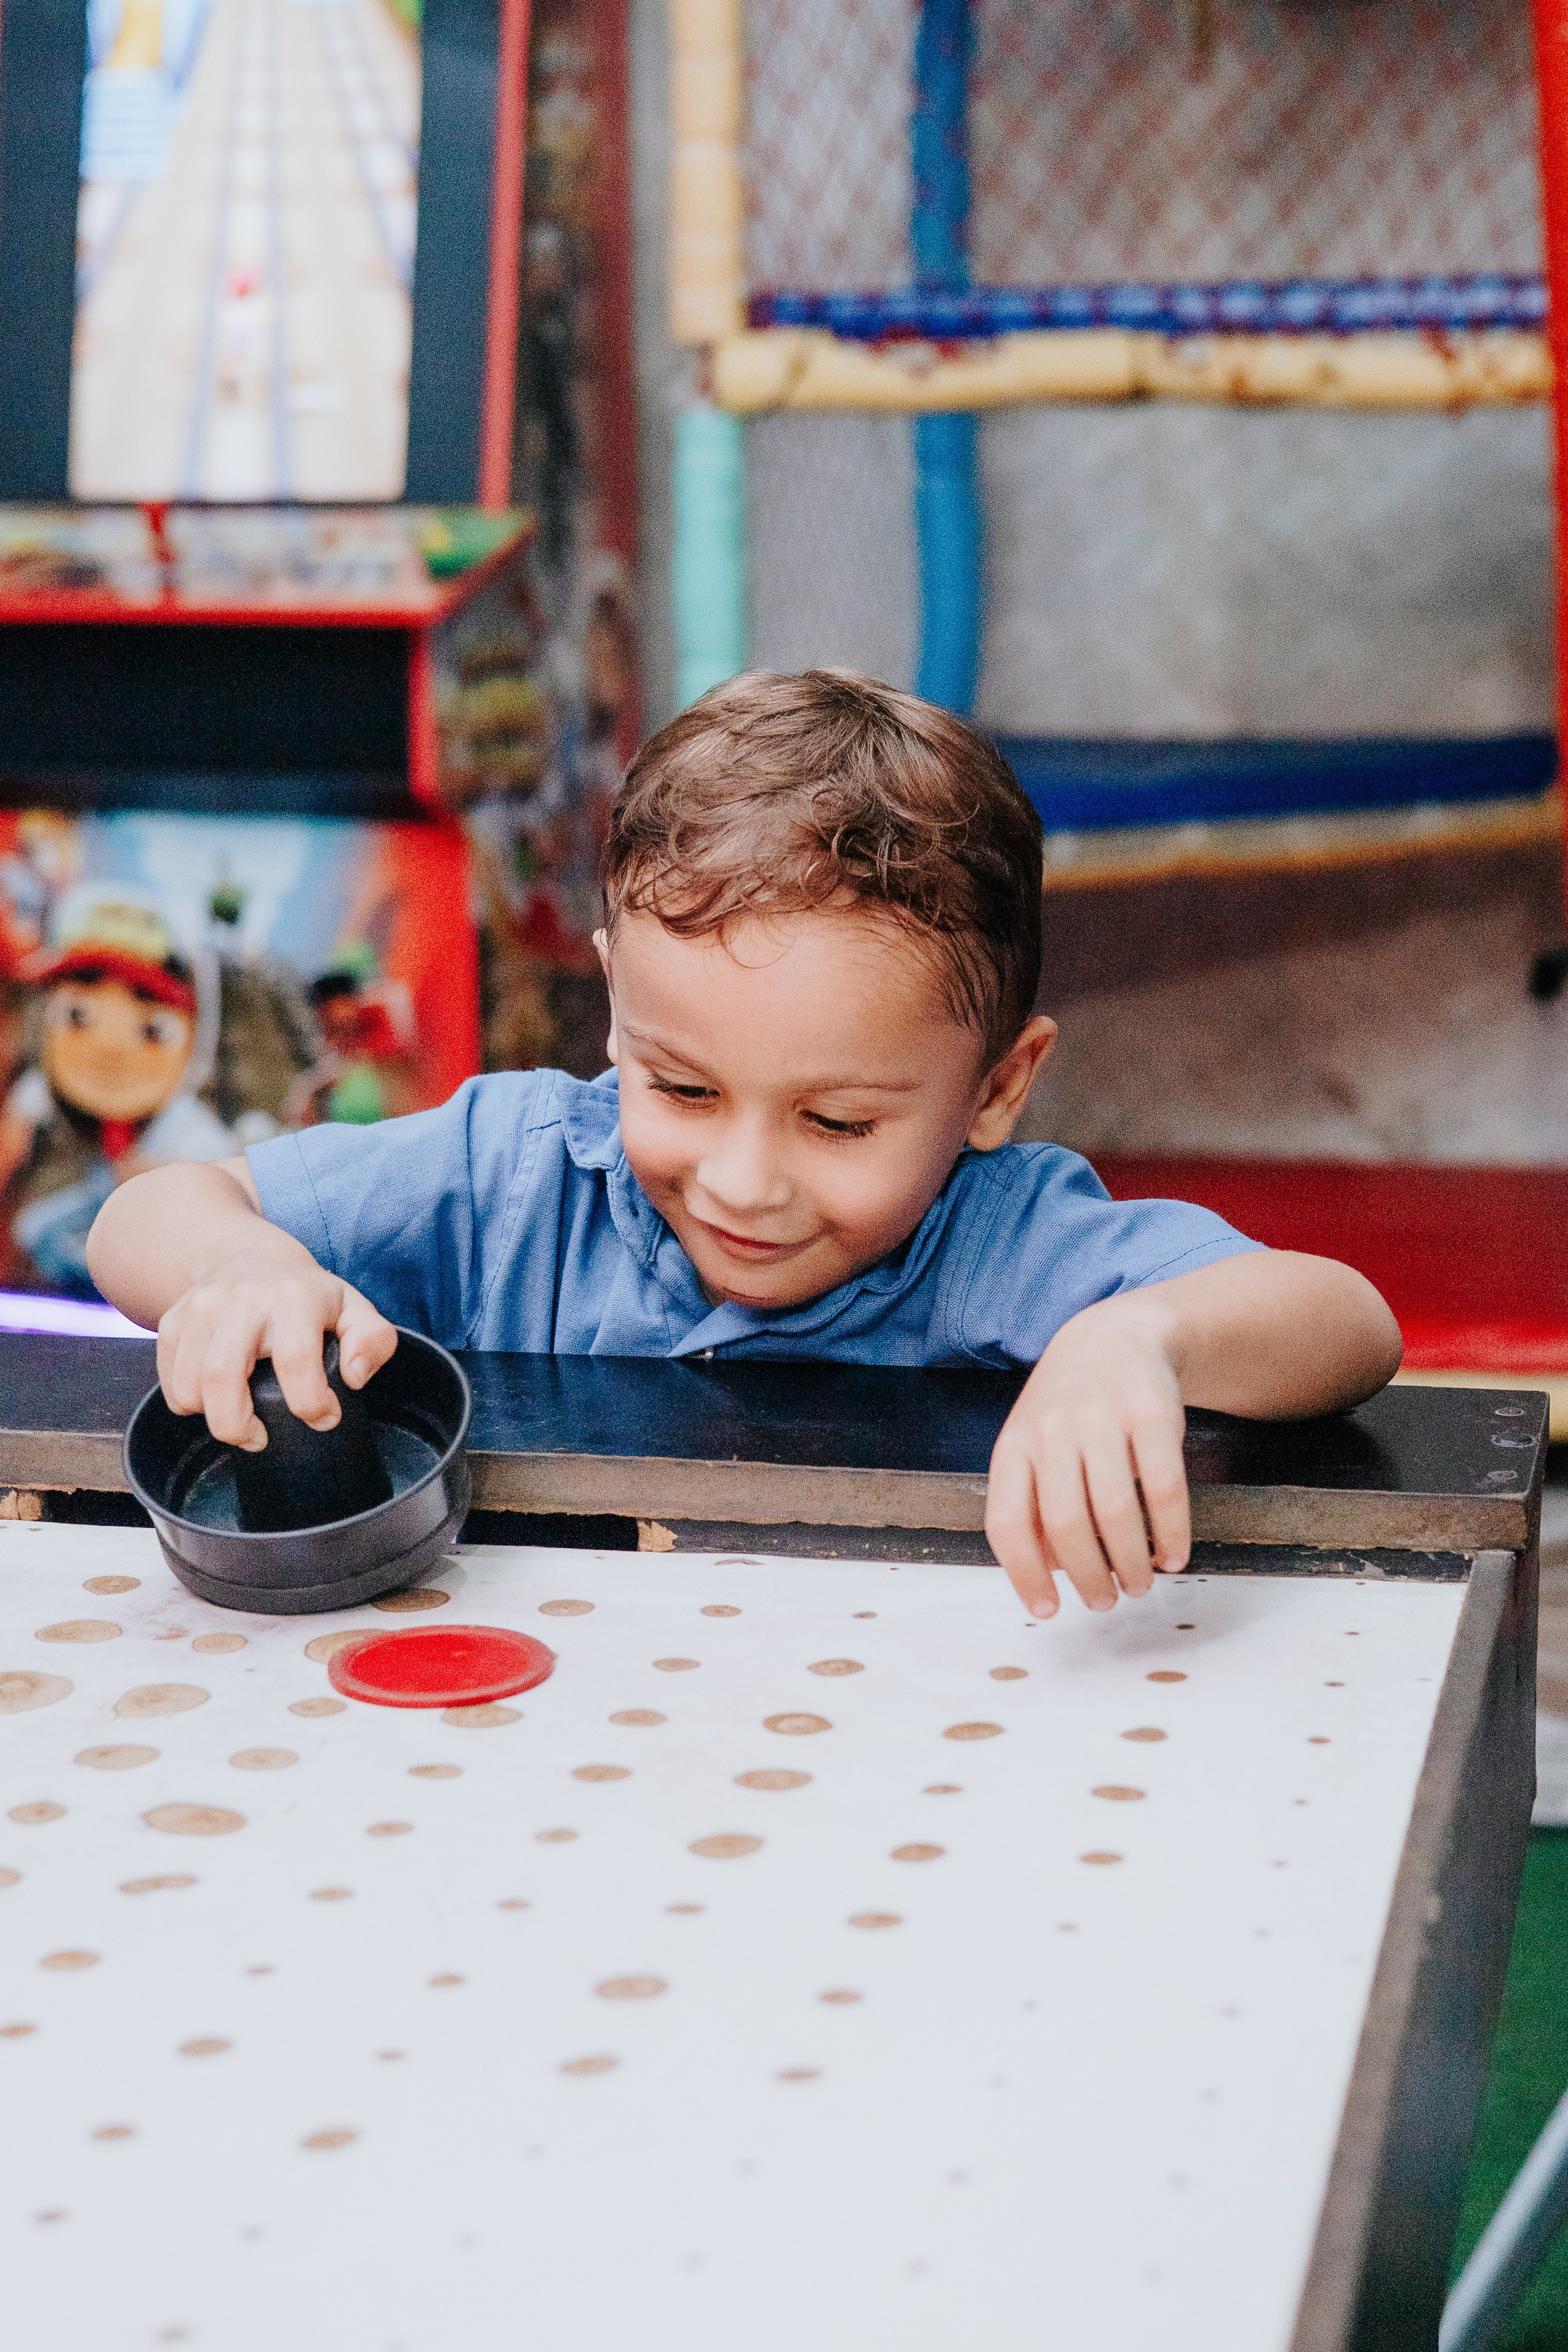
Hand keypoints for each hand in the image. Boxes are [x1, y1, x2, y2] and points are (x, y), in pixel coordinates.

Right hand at [156, 1237, 397, 1450]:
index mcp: (294, 1298)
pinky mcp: (172, 1322)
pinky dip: (187, 1403)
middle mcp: (242, 1300)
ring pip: (189, 1385)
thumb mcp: (353, 1309)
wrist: (246, 1257)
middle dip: (238, 1426)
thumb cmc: (306, 1296)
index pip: (296, 1359)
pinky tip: (214, 1399)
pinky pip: (169, 1381)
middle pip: (222, 1377)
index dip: (311, 1402)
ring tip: (238, 1420)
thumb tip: (355, 1378)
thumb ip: (373, 1340)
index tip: (325, 1418)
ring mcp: (201, 1309)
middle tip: (260, 1439)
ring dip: (211, 1419)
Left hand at [985, 1296, 1190, 1618]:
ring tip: (1139, 1584)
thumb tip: (1047, 1572)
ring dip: (1130, 1562)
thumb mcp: (1033, 1446)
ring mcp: (1102, 1420)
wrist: (1115, 1339)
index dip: (1024, 1574)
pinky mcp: (1151, 1415)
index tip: (1048, 1610)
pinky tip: (1174, 1555)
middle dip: (1087, 1575)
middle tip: (1104, 1602)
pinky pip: (1163, 1487)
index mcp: (1015, 1447)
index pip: (1007, 1522)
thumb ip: (1031, 1503)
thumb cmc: (1068, 1411)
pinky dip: (1171, 1532)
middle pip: (1064, 1524)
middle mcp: (1052, 1432)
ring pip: (1115, 1511)